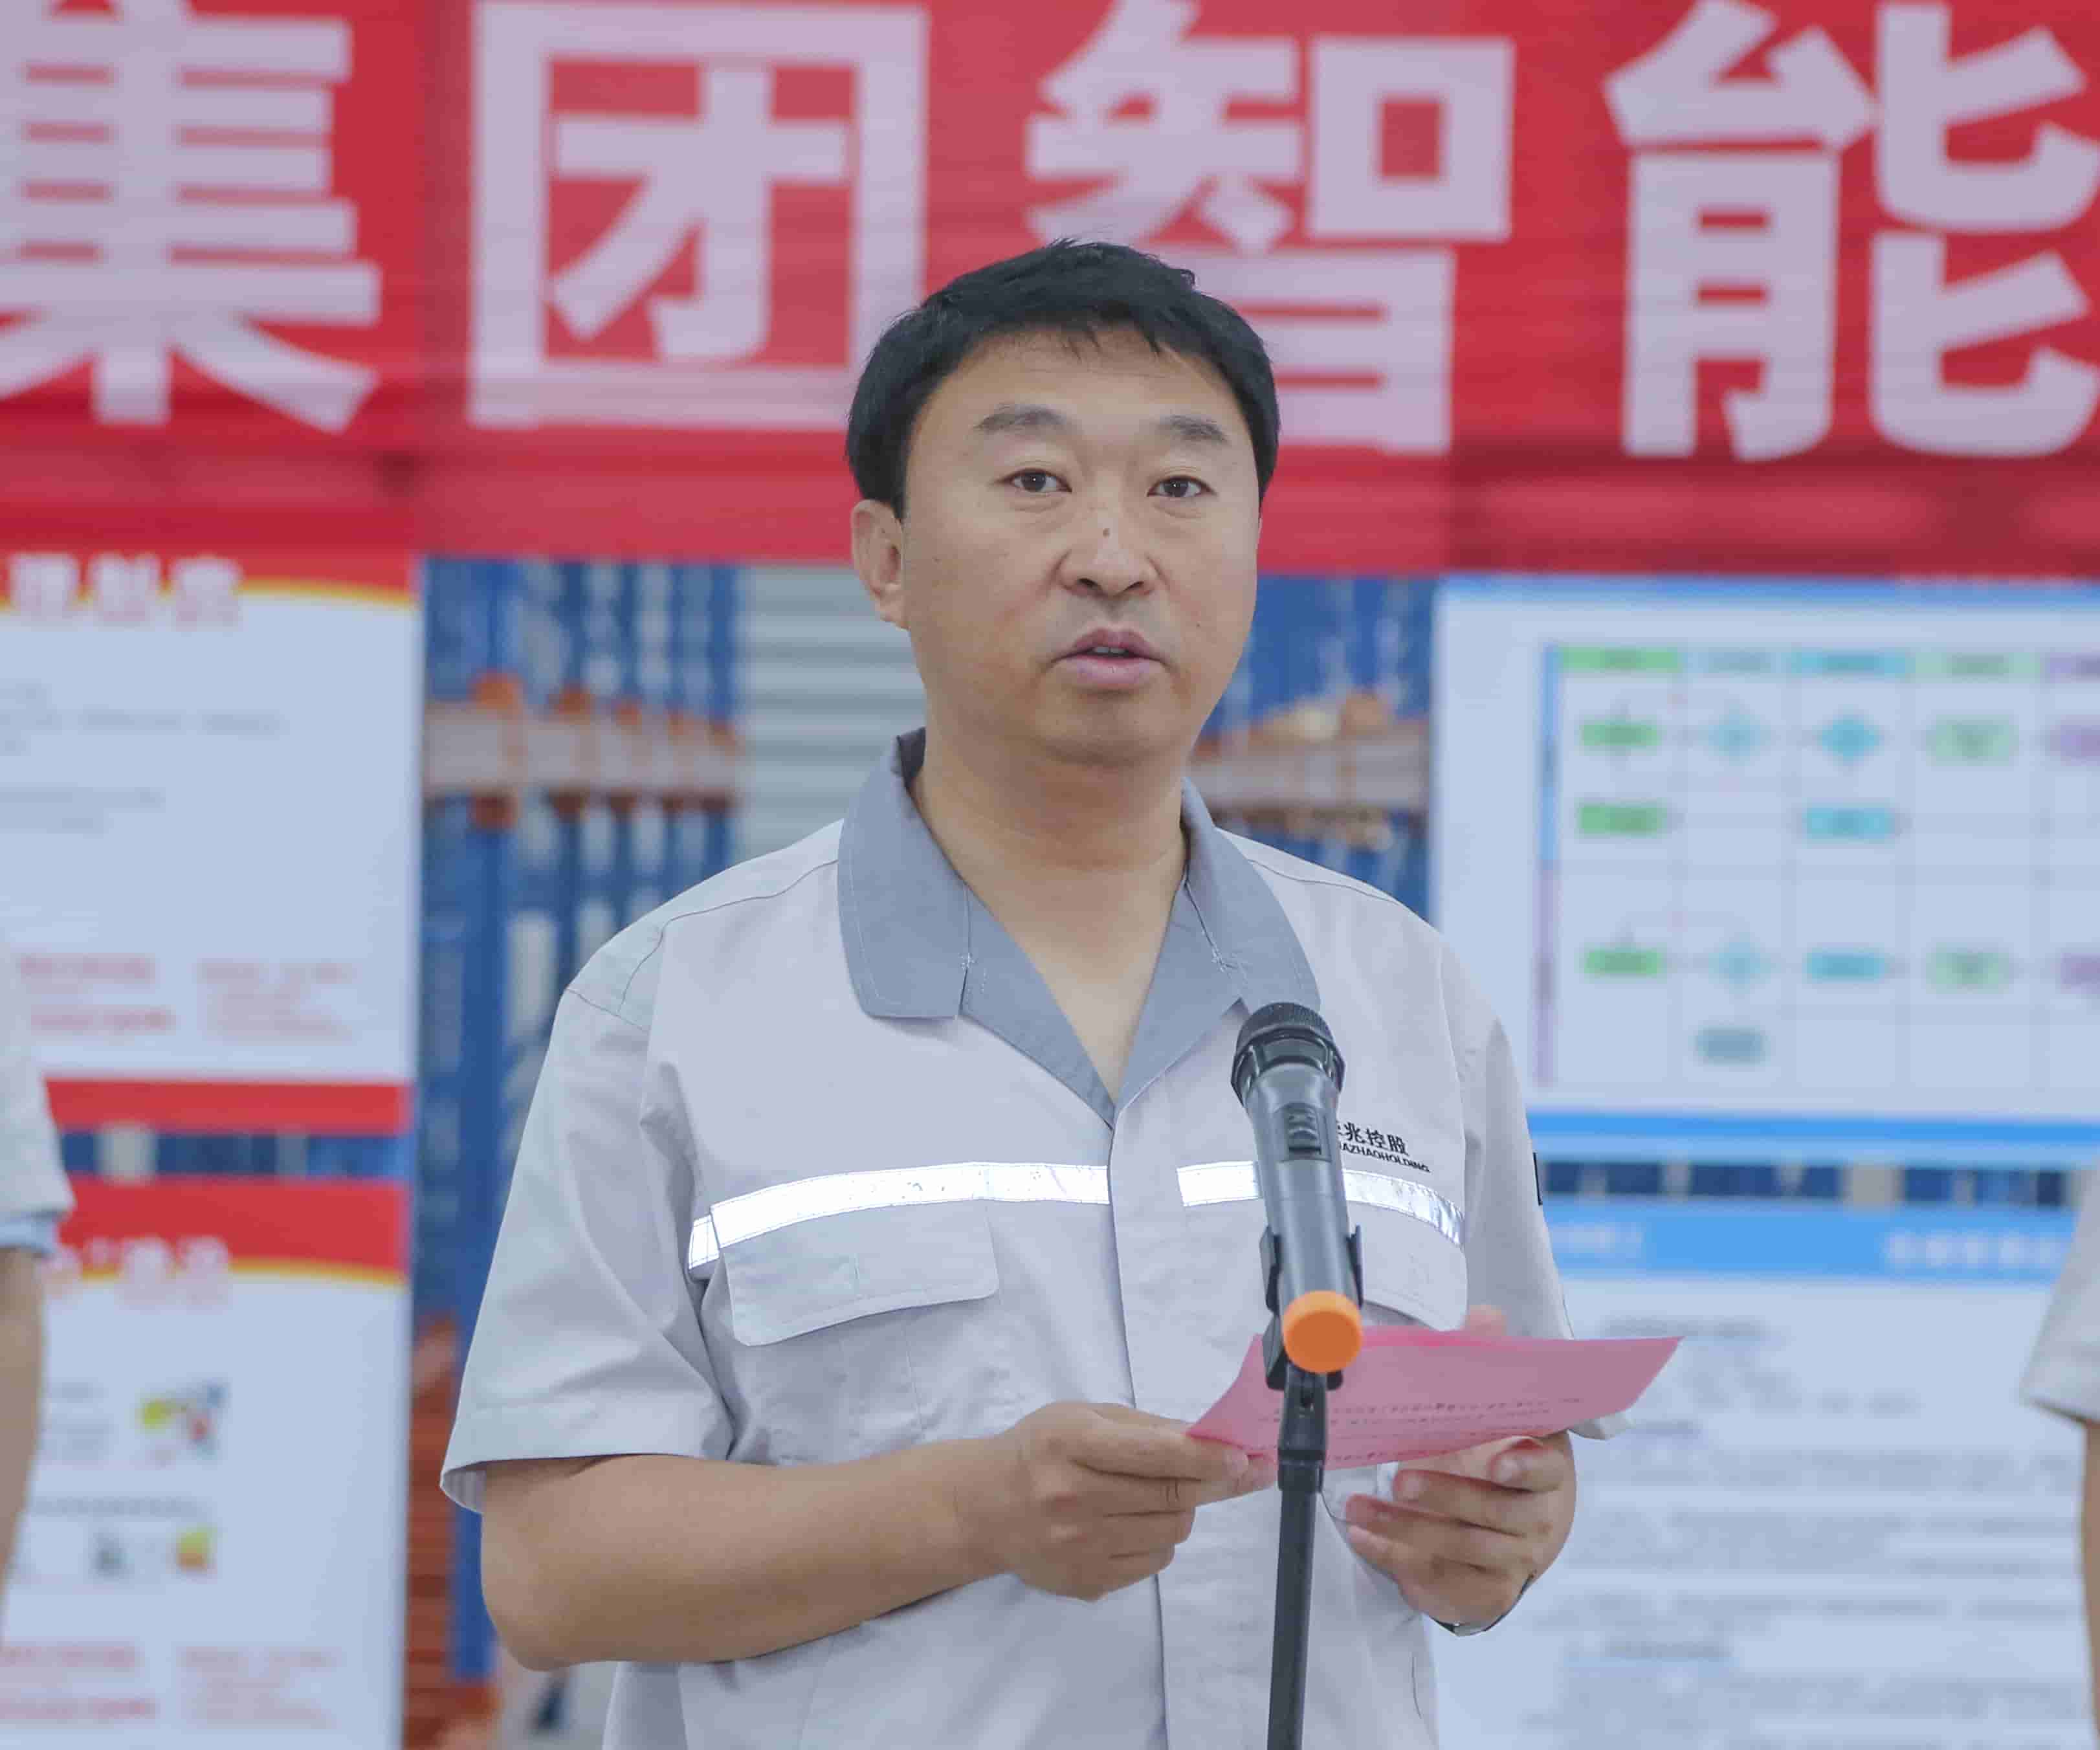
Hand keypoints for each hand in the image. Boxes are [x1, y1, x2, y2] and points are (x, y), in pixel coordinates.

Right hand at [955, 1402, 1274, 1600]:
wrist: (986, 1507)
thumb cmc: (1041, 1450)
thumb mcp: (1083, 1418)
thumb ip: (1145, 1428)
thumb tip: (1210, 1440)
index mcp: (1070, 1444)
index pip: (1155, 1454)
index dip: (1206, 1457)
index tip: (1242, 1456)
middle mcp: (1071, 1498)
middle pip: (1172, 1496)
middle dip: (1215, 1482)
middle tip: (1239, 1471)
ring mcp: (1078, 1547)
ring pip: (1171, 1532)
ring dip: (1183, 1509)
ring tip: (1160, 1494)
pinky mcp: (1086, 1582)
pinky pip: (1154, 1564)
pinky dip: (1160, 1540)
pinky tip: (1136, 1521)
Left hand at [1340, 1305, 1576, 1629]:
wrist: (1507, 1532)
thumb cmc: (1495, 1459)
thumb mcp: (1491, 1414)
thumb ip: (1487, 1363)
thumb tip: (1486, 1314)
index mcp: (1545, 1467)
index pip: (1545, 1467)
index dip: (1525, 1464)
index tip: (1498, 1459)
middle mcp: (1537, 1518)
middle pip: (1496, 1512)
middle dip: (1446, 1495)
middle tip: (1401, 1478)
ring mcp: (1514, 1559)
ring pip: (1463, 1548)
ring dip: (1406, 1527)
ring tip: (1358, 1508)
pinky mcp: (1485, 1590)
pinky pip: (1443, 1581)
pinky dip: (1397, 1560)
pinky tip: (1364, 1540)